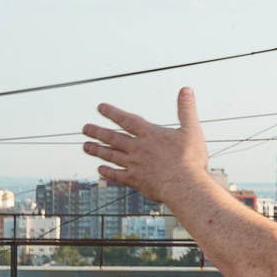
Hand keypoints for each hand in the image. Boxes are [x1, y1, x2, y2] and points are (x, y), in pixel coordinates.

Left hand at [82, 87, 211, 205]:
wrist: (185, 186)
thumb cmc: (190, 159)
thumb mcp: (192, 130)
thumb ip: (186, 110)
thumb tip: (186, 90)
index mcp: (150, 135)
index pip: (127, 120)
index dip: (113, 113)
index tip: (100, 108)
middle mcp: (138, 148)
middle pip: (113, 138)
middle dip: (98, 132)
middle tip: (85, 129)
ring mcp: (134, 165)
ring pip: (111, 155)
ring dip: (98, 150)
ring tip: (86, 146)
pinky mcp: (135, 180)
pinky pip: (117, 175)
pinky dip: (108, 172)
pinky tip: (100, 170)